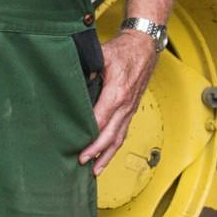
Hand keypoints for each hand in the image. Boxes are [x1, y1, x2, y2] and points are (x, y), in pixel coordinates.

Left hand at [80, 29, 157, 171]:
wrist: (144, 46)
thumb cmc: (124, 50)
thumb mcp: (102, 55)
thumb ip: (87, 69)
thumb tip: (72, 82)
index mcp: (118, 92)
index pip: (102, 121)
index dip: (90, 137)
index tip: (79, 149)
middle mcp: (126, 105)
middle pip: (111, 135)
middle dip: (96, 152)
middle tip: (82, 163)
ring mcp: (130, 109)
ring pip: (119, 138)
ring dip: (107, 155)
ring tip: (95, 170)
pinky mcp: (131, 110)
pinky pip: (123, 132)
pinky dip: (114, 147)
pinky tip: (107, 155)